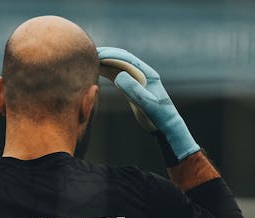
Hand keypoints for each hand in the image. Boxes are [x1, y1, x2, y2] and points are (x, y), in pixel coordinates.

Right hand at [97, 46, 199, 162]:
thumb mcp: (147, 104)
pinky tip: (97, 70)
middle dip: (105, 54)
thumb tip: (119, 76)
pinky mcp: (133, 86)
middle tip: (88, 54)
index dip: (110, 56)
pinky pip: (118, 74)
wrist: (166, 126)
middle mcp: (142, 73)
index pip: (126, 60)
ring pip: (118, 65)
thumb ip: (134, 90)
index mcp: (147, 74)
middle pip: (121, 58)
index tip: (95, 56)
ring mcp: (138, 79)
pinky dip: (107, 70)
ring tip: (89, 60)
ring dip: (105, 61)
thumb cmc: (158, 116)